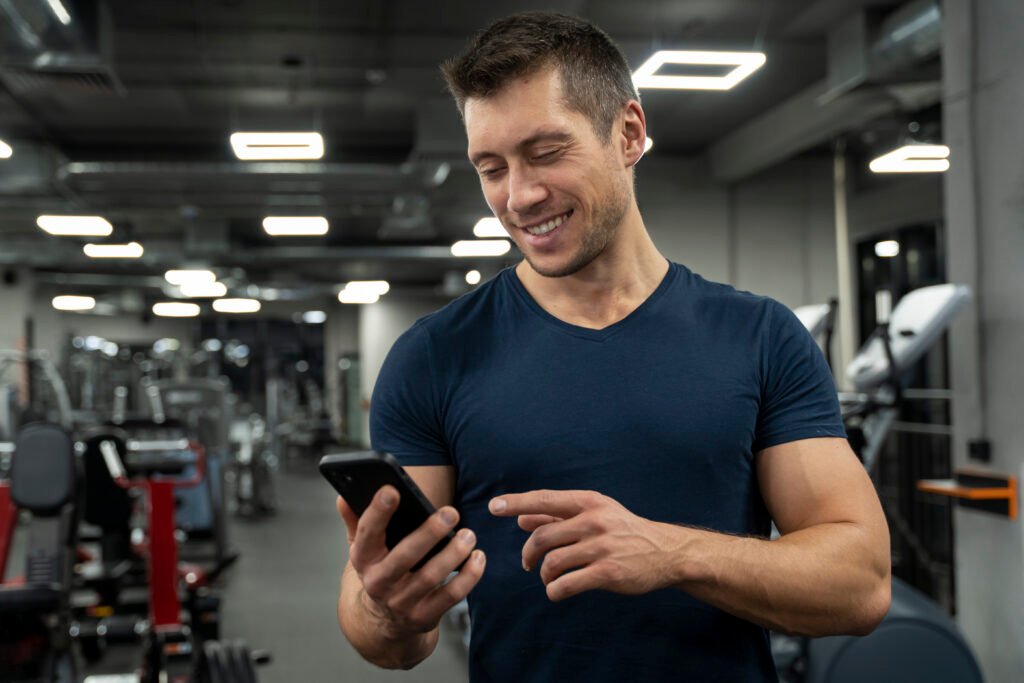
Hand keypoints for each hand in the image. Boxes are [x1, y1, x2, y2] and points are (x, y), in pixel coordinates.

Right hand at [337, 486, 485, 636]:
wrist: (384, 621)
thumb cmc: (380, 570)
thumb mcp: (364, 548)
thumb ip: (356, 521)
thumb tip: (343, 496)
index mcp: (363, 559)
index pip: (367, 533)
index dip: (378, 512)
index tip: (393, 490)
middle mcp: (379, 583)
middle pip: (404, 557)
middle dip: (428, 533)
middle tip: (451, 513)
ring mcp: (402, 602)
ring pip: (431, 577)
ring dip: (453, 554)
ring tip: (469, 534)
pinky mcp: (424, 617)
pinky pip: (450, 597)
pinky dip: (468, 577)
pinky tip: (478, 557)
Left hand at [489, 490, 680, 601]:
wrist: (665, 551)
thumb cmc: (623, 530)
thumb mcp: (595, 515)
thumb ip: (557, 516)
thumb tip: (522, 518)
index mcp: (588, 502)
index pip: (544, 499)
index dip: (516, 503)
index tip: (493, 507)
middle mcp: (594, 521)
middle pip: (542, 537)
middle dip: (528, 554)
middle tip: (528, 563)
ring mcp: (601, 547)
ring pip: (552, 563)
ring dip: (543, 575)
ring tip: (548, 578)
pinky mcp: (607, 572)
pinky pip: (566, 584)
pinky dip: (554, 591)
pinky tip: (557, 591)